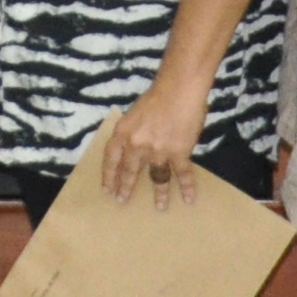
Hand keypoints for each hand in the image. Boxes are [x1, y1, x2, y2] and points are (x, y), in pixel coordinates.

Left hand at [96, 71, 214, 204]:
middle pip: (129, 171)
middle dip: (125, 187)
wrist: (179, 88)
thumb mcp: (135, 113)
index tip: (107, 188)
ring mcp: (158, 151)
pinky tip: (189, 199)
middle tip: (122, 200)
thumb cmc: (158, 96)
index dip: (108, 174)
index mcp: (123, 132)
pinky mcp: (178, 153)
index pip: (111, 158)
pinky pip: (182, 174)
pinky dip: (186, 187)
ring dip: (159, 194)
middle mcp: (137, 145)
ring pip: (157, 178)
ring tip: (160, 207)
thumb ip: (132, 132)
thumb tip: (133, 148)